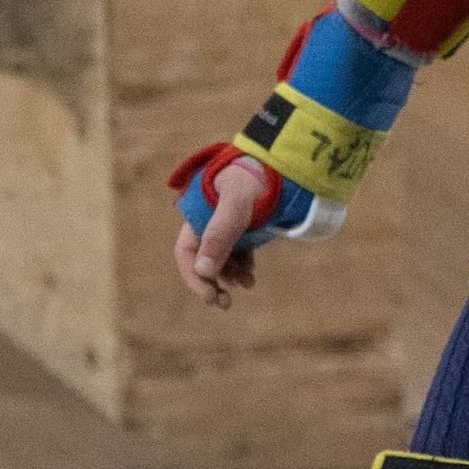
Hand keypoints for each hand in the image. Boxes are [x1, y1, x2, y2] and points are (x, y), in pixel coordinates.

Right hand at [174, 153, 271, 307]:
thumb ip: (220, 235)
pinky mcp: (245, 228)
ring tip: (248, 284)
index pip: (186, 253)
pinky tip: (251, 273)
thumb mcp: (236, 204)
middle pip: (202, 260)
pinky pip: (238, 253)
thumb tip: (205, 270)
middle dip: (212, 283)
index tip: (209, 295)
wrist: (283, 164)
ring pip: (221, 260)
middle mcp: (208, 222)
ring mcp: (227, 226)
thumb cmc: (256, 178)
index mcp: (197, 215)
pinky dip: (242, 266)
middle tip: (224, 304)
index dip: (194, 277)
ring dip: (230, 277)